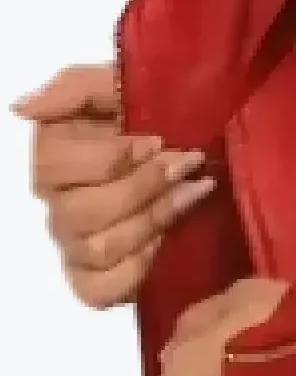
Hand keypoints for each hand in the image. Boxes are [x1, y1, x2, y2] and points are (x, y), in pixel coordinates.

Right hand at [14, 63, 215, 307]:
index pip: (54, 165)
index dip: (111, 158)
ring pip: (100, 247)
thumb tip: (22, 108)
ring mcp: (75, 245)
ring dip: (153, 220)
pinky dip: (135, 270)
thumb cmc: (151, 118)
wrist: (192, 152)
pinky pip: (101, 290)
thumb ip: (75, 87)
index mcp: (52, 155)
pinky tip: (166, 242)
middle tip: (186, 165)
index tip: (157, 141)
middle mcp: (57, 203)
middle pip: (81, 211)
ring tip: (193, 193)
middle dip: (142, 188)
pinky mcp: (96, 279)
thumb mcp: (119, 85)